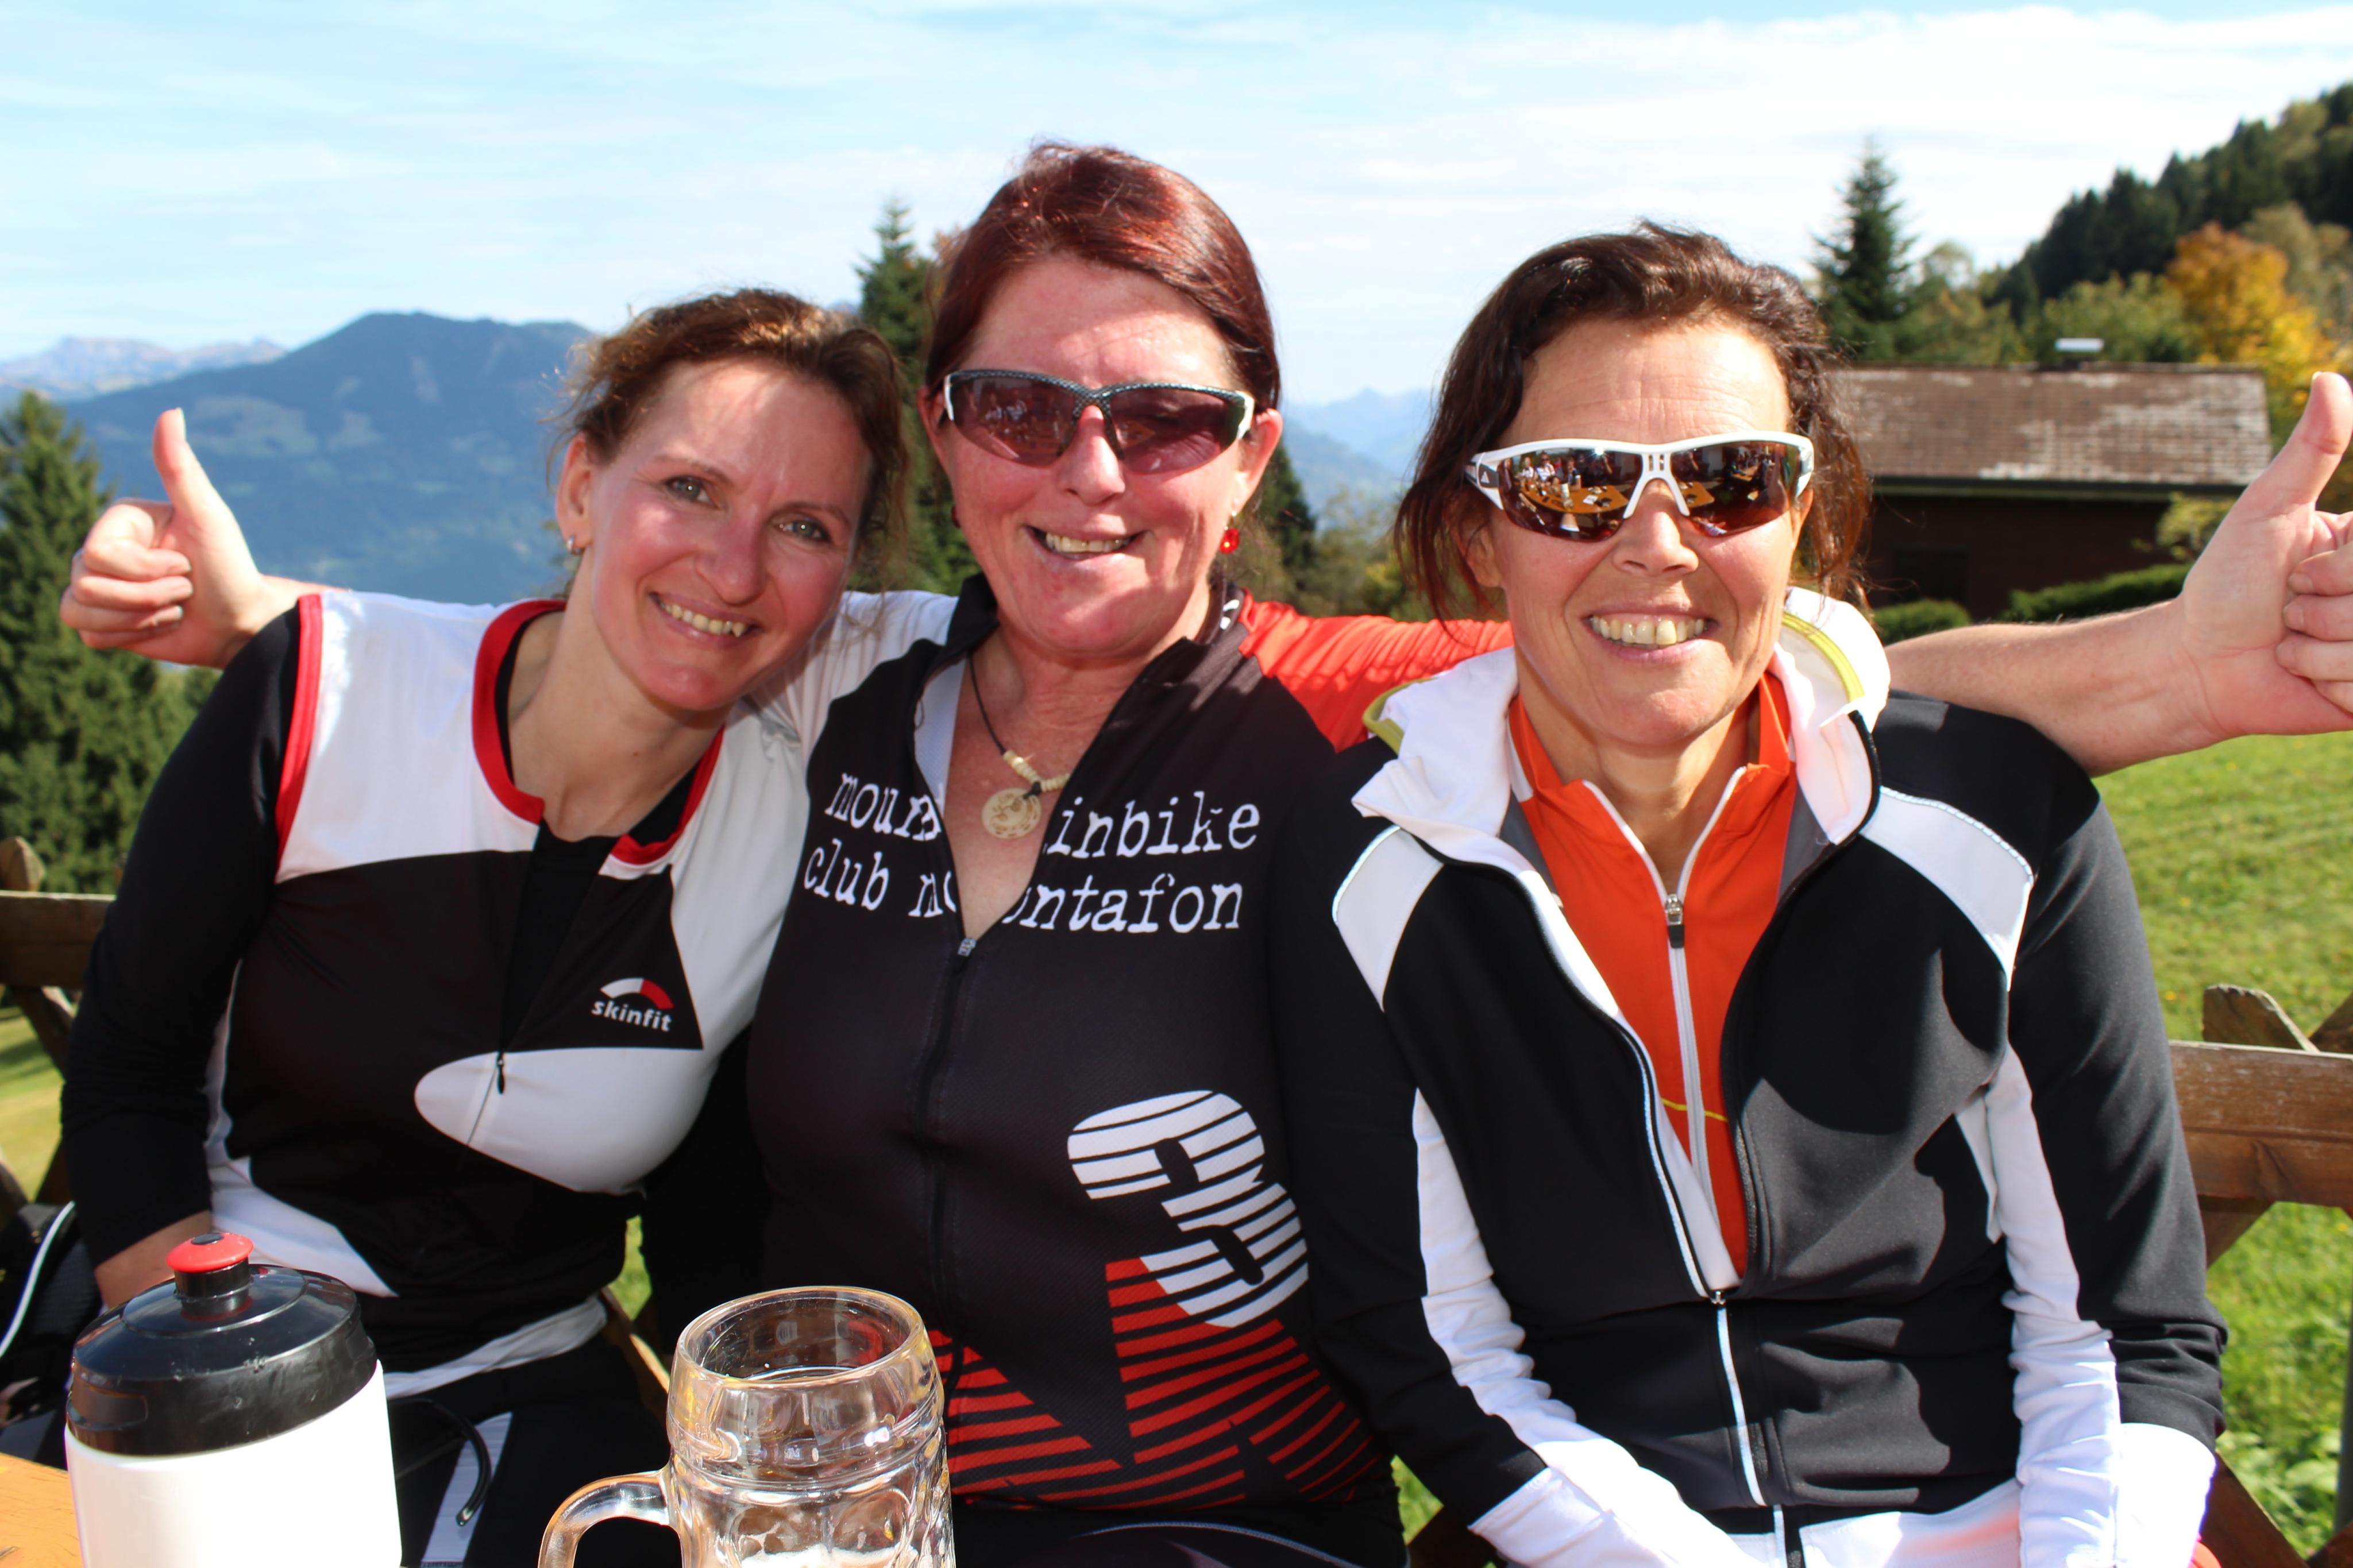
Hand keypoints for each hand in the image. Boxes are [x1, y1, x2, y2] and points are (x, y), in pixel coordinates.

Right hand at [58, 409, 274, 667]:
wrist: (241, 620)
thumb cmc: (229, 566)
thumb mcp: (207, 515)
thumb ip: (181, 467)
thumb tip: (170, 411)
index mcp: (118, 522)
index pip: (98, 554)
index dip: (146, 570)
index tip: (186, 564)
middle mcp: (99, 550)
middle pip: (87, 584)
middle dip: (147, 597)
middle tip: (184, 590)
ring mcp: (97, 586)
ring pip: (78, 610)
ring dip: (138, 618)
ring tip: (172, 608)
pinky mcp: (101, 621)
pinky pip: (88, 635)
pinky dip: (128, 636)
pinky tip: (158, 625)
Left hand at [2173, 373, 2352, 741]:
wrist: (2200, 662)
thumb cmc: (2229, 583)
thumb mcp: (2267, 511)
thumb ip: (2311, 452)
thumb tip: (2330, 378)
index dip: (2338, 569)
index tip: (2300, 574)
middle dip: (2322, 609)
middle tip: (2290, 611)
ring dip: (2318, 652)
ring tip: (2294, 644)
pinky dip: (2326, 683)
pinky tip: (2306, 676)